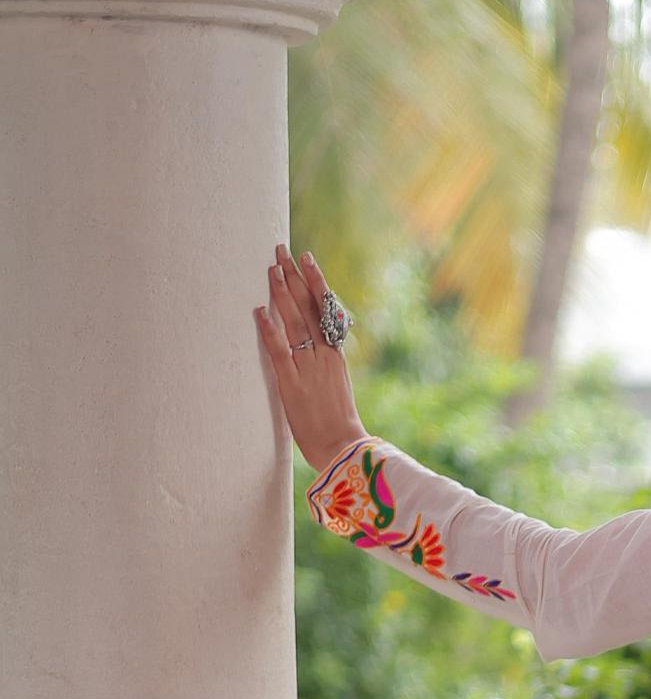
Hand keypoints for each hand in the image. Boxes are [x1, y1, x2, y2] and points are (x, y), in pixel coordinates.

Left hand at [254, 244, 363, 472]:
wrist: (343, 448)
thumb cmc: (338, 424)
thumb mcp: (335, 386)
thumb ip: (325, 363)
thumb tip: (313, 346)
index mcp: (336, 355)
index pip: (325, 309)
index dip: (314, 282)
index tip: (306, 259)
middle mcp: (324, 356)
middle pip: (309, 308)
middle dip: (294, 277)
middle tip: (281, 251)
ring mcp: (309, 369)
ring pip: (295, 323)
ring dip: (282, 294)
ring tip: (271, 269)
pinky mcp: (292, 386)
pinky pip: (279, 352)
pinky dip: (269, 330)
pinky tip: (259, 310)